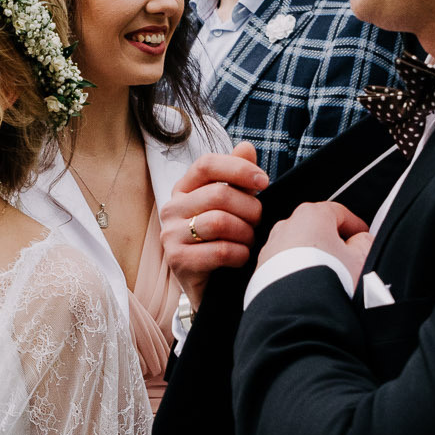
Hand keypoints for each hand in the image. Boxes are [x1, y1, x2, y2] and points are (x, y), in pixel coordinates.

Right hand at [158, 143, 268, 308]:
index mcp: (184, 190)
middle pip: (218, 195)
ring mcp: (170, 235)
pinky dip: (240, 254)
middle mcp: (171, 209)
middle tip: (259, 223)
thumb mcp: (233, 206)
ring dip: (245, 233)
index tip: (264, 182)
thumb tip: (246, 147)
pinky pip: (220, 250)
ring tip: (250, 241)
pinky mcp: (178, 261)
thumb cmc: (223, 240)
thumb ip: (238, 178)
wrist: (211, 287)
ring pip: (220, 222)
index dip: (238, 168)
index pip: (206, 164)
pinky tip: (242, 258)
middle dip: (249, 209)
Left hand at [256, 200, 371, 284]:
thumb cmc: (328, 282)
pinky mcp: (261, 270)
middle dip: (332, 243)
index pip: (339, 213)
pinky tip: (310, 288)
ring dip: (313, 258)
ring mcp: (271, 248)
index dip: (355, 225)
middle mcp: (286, 227)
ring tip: (329, 278)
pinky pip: (284, 266)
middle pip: (316, 229)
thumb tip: (362, 241)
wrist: (297, 312)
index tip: (363, 236)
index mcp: (311, 215)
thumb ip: (365, 243)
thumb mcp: (361, 259)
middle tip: (348, 260)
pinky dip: (297, 272)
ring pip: (298, 248)